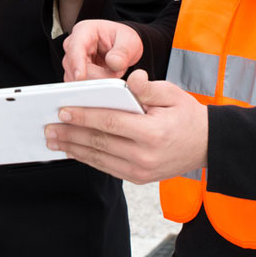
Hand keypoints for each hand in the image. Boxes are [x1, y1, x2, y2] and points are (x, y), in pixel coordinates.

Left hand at [44, 69, 207, 183]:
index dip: (84, 116)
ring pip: (99, 159)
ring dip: (73, 149)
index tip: (62, 110)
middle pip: (99, 143)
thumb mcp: (171, 94)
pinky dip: (88, 158)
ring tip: (54, 140)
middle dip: (70, 134)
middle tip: (48, 128)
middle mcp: (144, 156)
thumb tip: (130, 79)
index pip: (110, 122)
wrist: (207, 145)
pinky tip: (73, 150)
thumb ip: (147, 88)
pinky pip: (107, 167)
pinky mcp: (139, 178)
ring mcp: (141, 171)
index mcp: (152, 132)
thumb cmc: (187, 114)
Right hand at [62, 19, 143, 81]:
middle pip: (74, 67)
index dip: (77, 63)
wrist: (122, 46)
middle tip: (115, 75)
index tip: (80, 77)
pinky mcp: (75, 74)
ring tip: (112, 73)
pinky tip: (105, 81)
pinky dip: (94, 88)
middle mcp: (74, 45)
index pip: (75, 47)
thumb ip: (123, 52)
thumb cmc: (121, 39)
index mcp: (84, 31)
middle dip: (95, 77)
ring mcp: (73, 61)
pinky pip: (80, 86)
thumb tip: (114, 63)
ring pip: (75, 79)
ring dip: (96, 82)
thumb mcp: (129, 40)